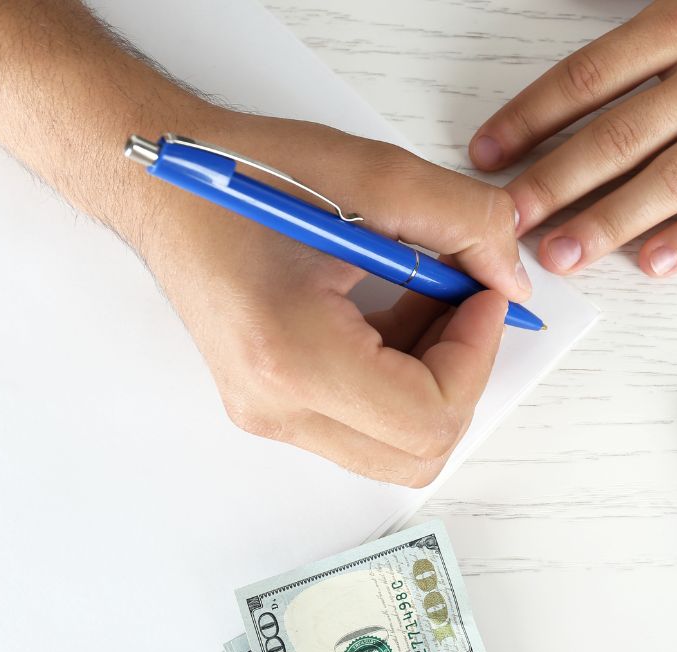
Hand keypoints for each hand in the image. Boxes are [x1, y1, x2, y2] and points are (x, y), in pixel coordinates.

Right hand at [133, 110, 526, 485]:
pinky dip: (403, 374)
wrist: (164, 187)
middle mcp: (275, 406)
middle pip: (417, 451)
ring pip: (396, 444)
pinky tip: (395, 308)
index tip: (486, 296)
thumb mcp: (375, 176)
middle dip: (462, 376)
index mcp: (291, 357)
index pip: (428, 416)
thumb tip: (512, 284)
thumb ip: (467, 223)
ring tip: (425, 296)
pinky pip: (367, 423)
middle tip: (465, 304)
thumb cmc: (248, 175)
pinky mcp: (273, 407)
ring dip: (436, 376)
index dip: (477, 356)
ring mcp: (270, 415)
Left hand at [470, 0, 676, 276]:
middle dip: (553, 182)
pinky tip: (658, 263)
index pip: (588, 77)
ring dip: (611, 220)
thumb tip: (593, 62)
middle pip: (618, 135)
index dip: (531, 117)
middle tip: (507, 221)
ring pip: (673, 176)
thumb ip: (659, 21)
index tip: (491, 153)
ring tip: (564, 253)